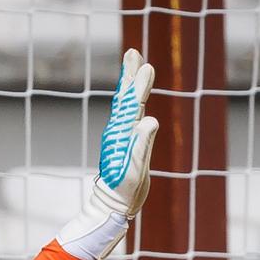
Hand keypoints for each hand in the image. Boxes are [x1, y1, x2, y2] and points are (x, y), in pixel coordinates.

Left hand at [59, 49, 160, 259]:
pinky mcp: (123, 143)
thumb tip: (149, 120)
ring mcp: (120, 136)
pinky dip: (130, 101)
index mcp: (122, 135)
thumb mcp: (136, 170)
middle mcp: (118, 132)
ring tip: (133, 66)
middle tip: (133, 53)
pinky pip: (127, 116)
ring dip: (130, 84)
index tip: (145, 66)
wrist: (110, 207)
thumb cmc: (124, 191)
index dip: (139, 85)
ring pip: (125, 105)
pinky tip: (133, 97)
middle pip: (126, 98)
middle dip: (130, 75)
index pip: (132, 104)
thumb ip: (142, 145)